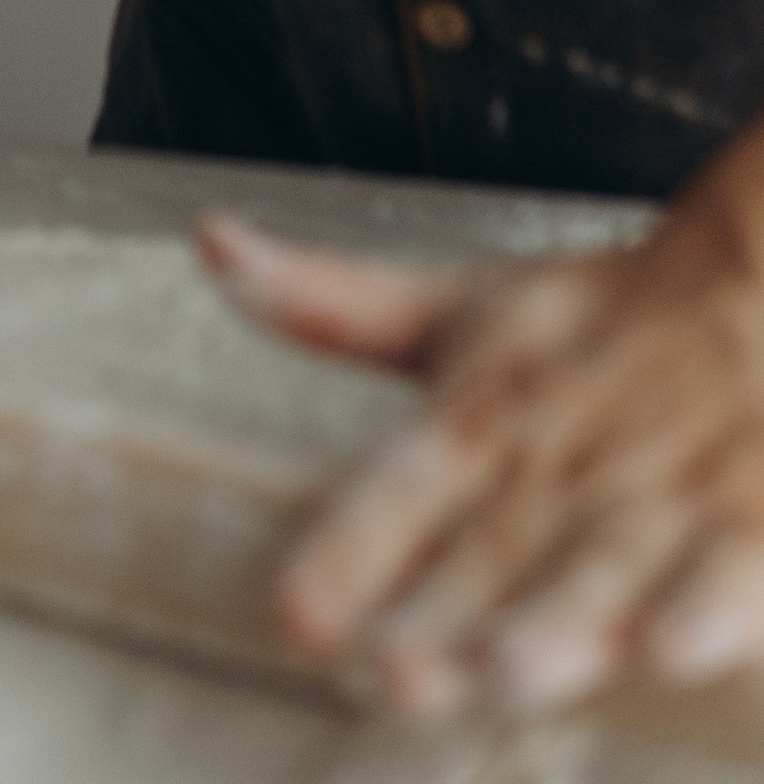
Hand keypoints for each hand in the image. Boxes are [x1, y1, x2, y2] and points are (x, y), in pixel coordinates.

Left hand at [204, 146, 763, 719]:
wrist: (756, 280)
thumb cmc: (597, 317)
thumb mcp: (459, 306)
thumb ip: (333, 303)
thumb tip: (212, 242)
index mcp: (485, 414)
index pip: (404, 484)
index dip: (350, 547)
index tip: (295, 615)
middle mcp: (561, 463)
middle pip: (497, 551)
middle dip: (445, 618)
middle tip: (390, 678)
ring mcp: (658, 496)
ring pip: (602, 568)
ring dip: (558, 623)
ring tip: (508, 669)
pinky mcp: (747, 524)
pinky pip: (728, 570)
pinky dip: (702, 609)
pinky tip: (666, 648)